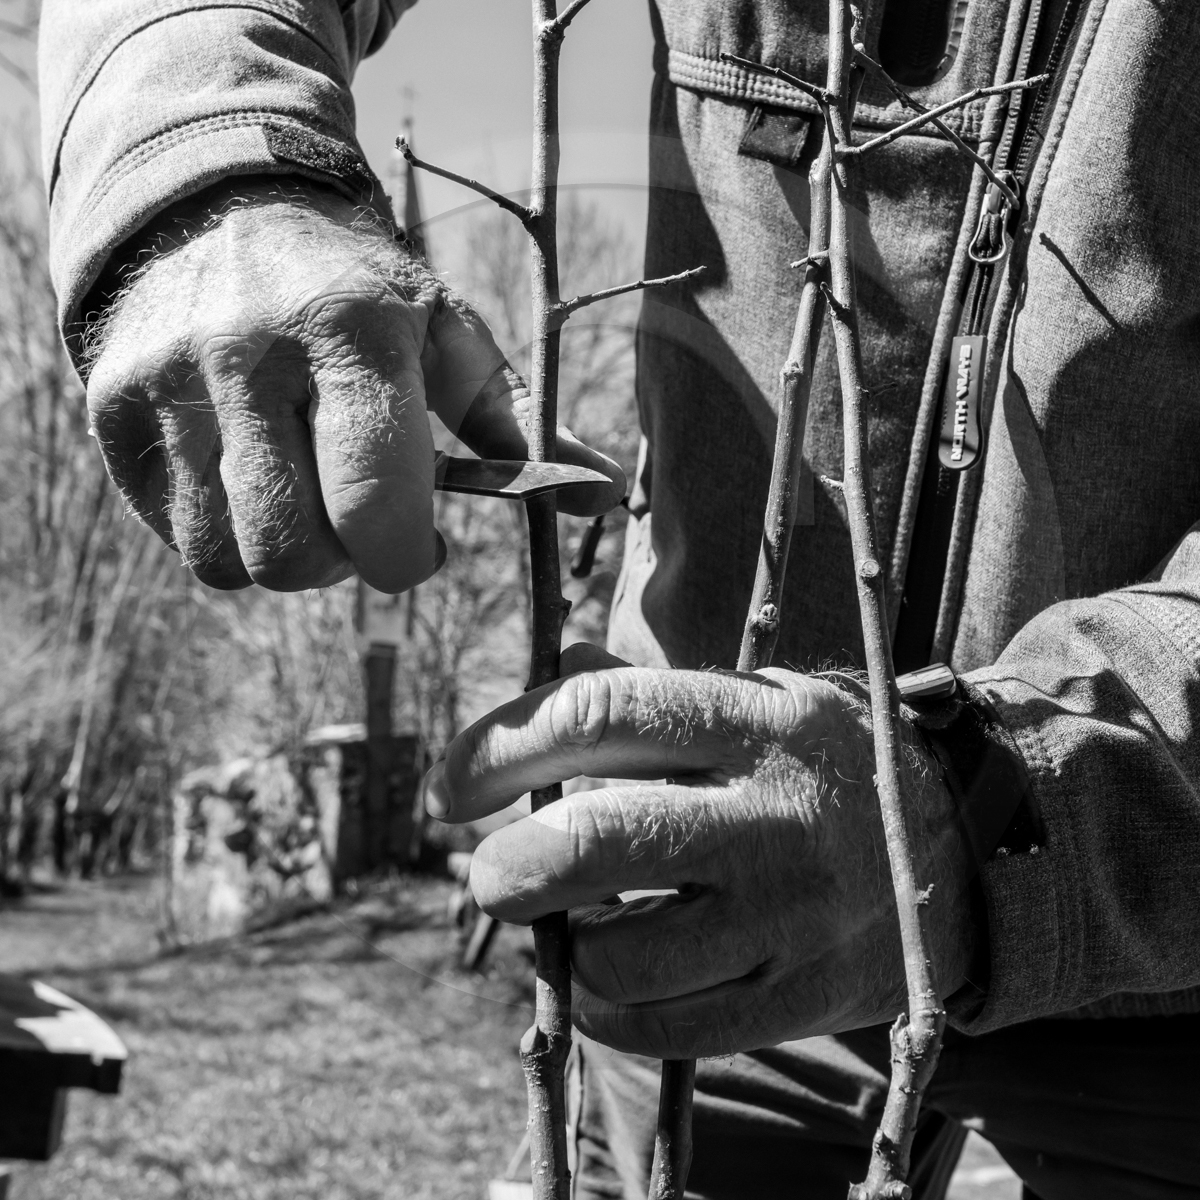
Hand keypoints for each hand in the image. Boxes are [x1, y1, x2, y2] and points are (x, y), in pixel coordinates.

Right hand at [86, 179, 623, 591]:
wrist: (223, 203)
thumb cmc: (363, 289)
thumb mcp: (451, 337)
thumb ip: (522, 426)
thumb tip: (605, 498)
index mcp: (351, 330)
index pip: (374, 507)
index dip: (405, 558)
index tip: (420, 546)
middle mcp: (246, 352)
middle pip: (294, 554)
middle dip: (343, 564)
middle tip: (359, 520)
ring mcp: (166, 381)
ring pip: (227, 559)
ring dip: (282, 553)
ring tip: (305, 494)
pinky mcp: (113, 408)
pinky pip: (178, 533)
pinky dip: (226, 530)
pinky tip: (253, 476)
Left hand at [424, 645, 974, 1058]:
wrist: (965, 846)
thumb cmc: (823, 760)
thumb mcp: (755, 698)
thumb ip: (646, 700)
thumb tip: (536, 691)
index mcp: (755, 718)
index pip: (597, 716)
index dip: (501, 748)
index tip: (454, 784)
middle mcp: (773, 815)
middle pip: (598, 841)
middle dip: (509, 863)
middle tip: (486, 870)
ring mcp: (790, 916)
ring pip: (621, 954)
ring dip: (560, 941)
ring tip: (565, 918)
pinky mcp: (797, 998)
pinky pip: (662, 1027)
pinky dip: (603, 1006)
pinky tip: (603, 972)